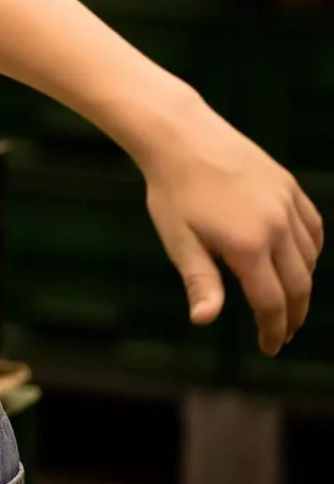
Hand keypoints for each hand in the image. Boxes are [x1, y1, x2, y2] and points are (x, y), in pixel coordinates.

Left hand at [138, 106, 322, 355]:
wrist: (179, 136)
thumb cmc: (171, 191)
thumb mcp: (178, 240)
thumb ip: (199, 282)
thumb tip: (205, 320)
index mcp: (248, 246)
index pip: (272, 303)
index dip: (273, 330)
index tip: (269, 347)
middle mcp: (277, 227)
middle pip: (299, 286)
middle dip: (293, 315)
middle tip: (283, 333)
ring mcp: (288, 204)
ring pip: (310, 258)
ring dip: (303, 285)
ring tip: (287, 302)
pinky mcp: (289, 186)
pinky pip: (313, 228)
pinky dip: (311, 251)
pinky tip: (298, 262)